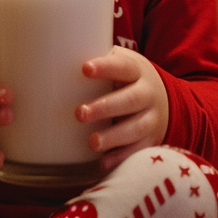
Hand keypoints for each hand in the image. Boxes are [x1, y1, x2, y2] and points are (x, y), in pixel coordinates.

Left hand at [77, 46, 168, 170]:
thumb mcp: (120, 64)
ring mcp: (152, 118)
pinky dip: (121, 157)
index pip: (123, 66)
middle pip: (130, 99)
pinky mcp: (152, 140)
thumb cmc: (127, 80)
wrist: (162, 99)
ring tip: (92, 142)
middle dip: (105, 107)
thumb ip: (99, 62)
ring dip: (113, 136)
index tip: (85, 69)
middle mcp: (148, 94)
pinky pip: (138, 151)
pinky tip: (103, 162)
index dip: (105, 67)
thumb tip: (54, 55)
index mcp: (136, 70)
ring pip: (136, 127)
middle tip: (80, 113)